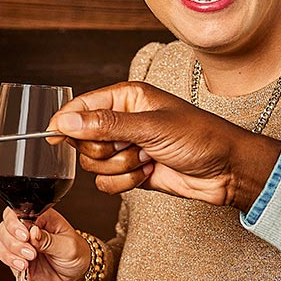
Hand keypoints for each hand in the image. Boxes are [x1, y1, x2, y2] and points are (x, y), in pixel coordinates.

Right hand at [0, 208, 89, 280]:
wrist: (77, 275)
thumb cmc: (76, 254)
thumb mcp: (68, 246)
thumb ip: (49, 240)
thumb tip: (33, 232)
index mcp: (40, 218)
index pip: (17, 212)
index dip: (15, 223)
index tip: (25, 236)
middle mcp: (26, 228)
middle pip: (4, 227)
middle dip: (14, 242)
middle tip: (31, 253)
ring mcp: (19, 244)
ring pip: (0, 242)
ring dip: (10, 253)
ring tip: (26, 263)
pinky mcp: (16, 258)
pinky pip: (3, 258)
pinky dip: (10, 263)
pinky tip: (23, 268)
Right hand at [47, 81, 280, 209]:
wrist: (227, 171)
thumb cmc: (200, 138)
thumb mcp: (151, 126)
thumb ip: (105, 124)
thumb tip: (66, 121)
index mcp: (126, 97)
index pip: (81, 107)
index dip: (65, 122)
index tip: (53, 137)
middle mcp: (122, 120)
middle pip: (83, 140)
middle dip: (107, 150)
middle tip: (134, 146)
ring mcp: (125, 147)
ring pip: (93, 164)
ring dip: (120, 167)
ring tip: (148, 159)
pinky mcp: (130, 172)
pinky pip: (105, 183)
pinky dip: (125, 183)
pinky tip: (149, 174)